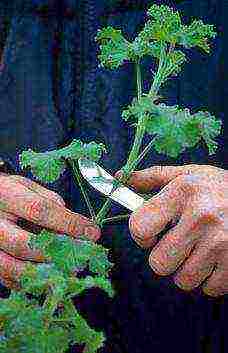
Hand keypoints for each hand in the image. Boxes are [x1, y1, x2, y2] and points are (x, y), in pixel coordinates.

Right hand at [0, 173, 99, 288]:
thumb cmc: (8, 192)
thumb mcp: (28, 186)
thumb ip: (50, 201)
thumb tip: (75, 223)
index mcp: (6, 194)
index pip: (41, 210)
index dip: (69, 223)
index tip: (91, 232)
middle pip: (24, 244)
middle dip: (57, 253)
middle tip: (80, 255)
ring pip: (13, 268)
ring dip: (44, 272)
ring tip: (66, 269)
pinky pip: (7, 279)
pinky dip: (30, 281)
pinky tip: (47, 275)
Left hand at [116, 164, 227, 296]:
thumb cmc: (220, 187)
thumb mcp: (189, 174)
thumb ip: (153, 177)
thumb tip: (121, 177)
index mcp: (183, 192)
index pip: (140, 227)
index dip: (140, 234)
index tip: (150, 233)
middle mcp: (201, 217)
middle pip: (159, 263)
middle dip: (163, 257)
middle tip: (177, 244)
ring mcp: (221, 243)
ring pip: (182, 280)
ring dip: (186, 269)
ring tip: (197, 251)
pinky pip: (208, 288)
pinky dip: (208, 279)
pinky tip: (214, 259)